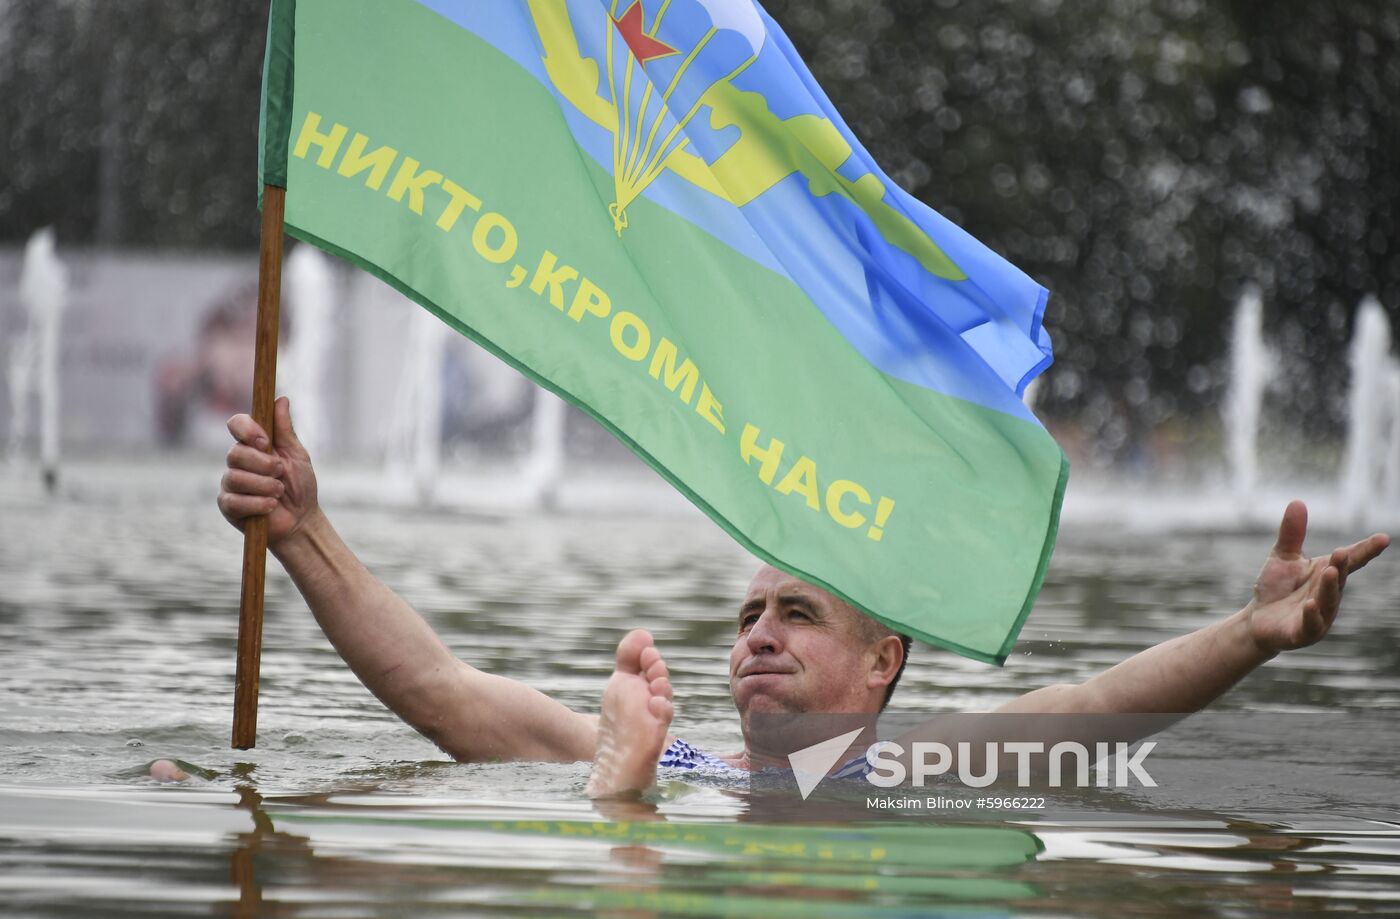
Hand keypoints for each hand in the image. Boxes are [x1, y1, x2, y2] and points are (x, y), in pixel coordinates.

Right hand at [218, 396, 319, 545]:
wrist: (300, 519)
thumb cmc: (300, 486)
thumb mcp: (297, 455)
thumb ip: (285, 430)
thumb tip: (280, 399)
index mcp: (254, 445)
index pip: (236, 424)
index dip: (247, 430)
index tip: (265, 442)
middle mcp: (238, 461)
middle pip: (235, 452)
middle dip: (263, 465)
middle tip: (281, 474)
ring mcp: (230, 482)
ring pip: (235, 477)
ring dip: (264, 486)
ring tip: (279, 492)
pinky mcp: (227, 505)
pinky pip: (234, 500)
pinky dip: (258, 503)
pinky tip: (271, 506)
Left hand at [1245, 501, 1388, 652]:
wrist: (1258, 621)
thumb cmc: (1277, 588)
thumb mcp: (1282, 557)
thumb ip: (1292, 533)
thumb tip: (1298, 501)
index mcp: (1327, 574)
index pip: (1350, 560)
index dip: (1366, 550)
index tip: (1384, 538)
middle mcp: (1329, 595)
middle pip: (1339, 579)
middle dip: (1342, 566)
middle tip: (1341, 552)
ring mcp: (1319, 615)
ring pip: (1328, 601)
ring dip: (1329, 588)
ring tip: (1330, 571)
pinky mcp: (1303, 633)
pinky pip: (1310, 625)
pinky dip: (1311, 615)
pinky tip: (1309, 604)